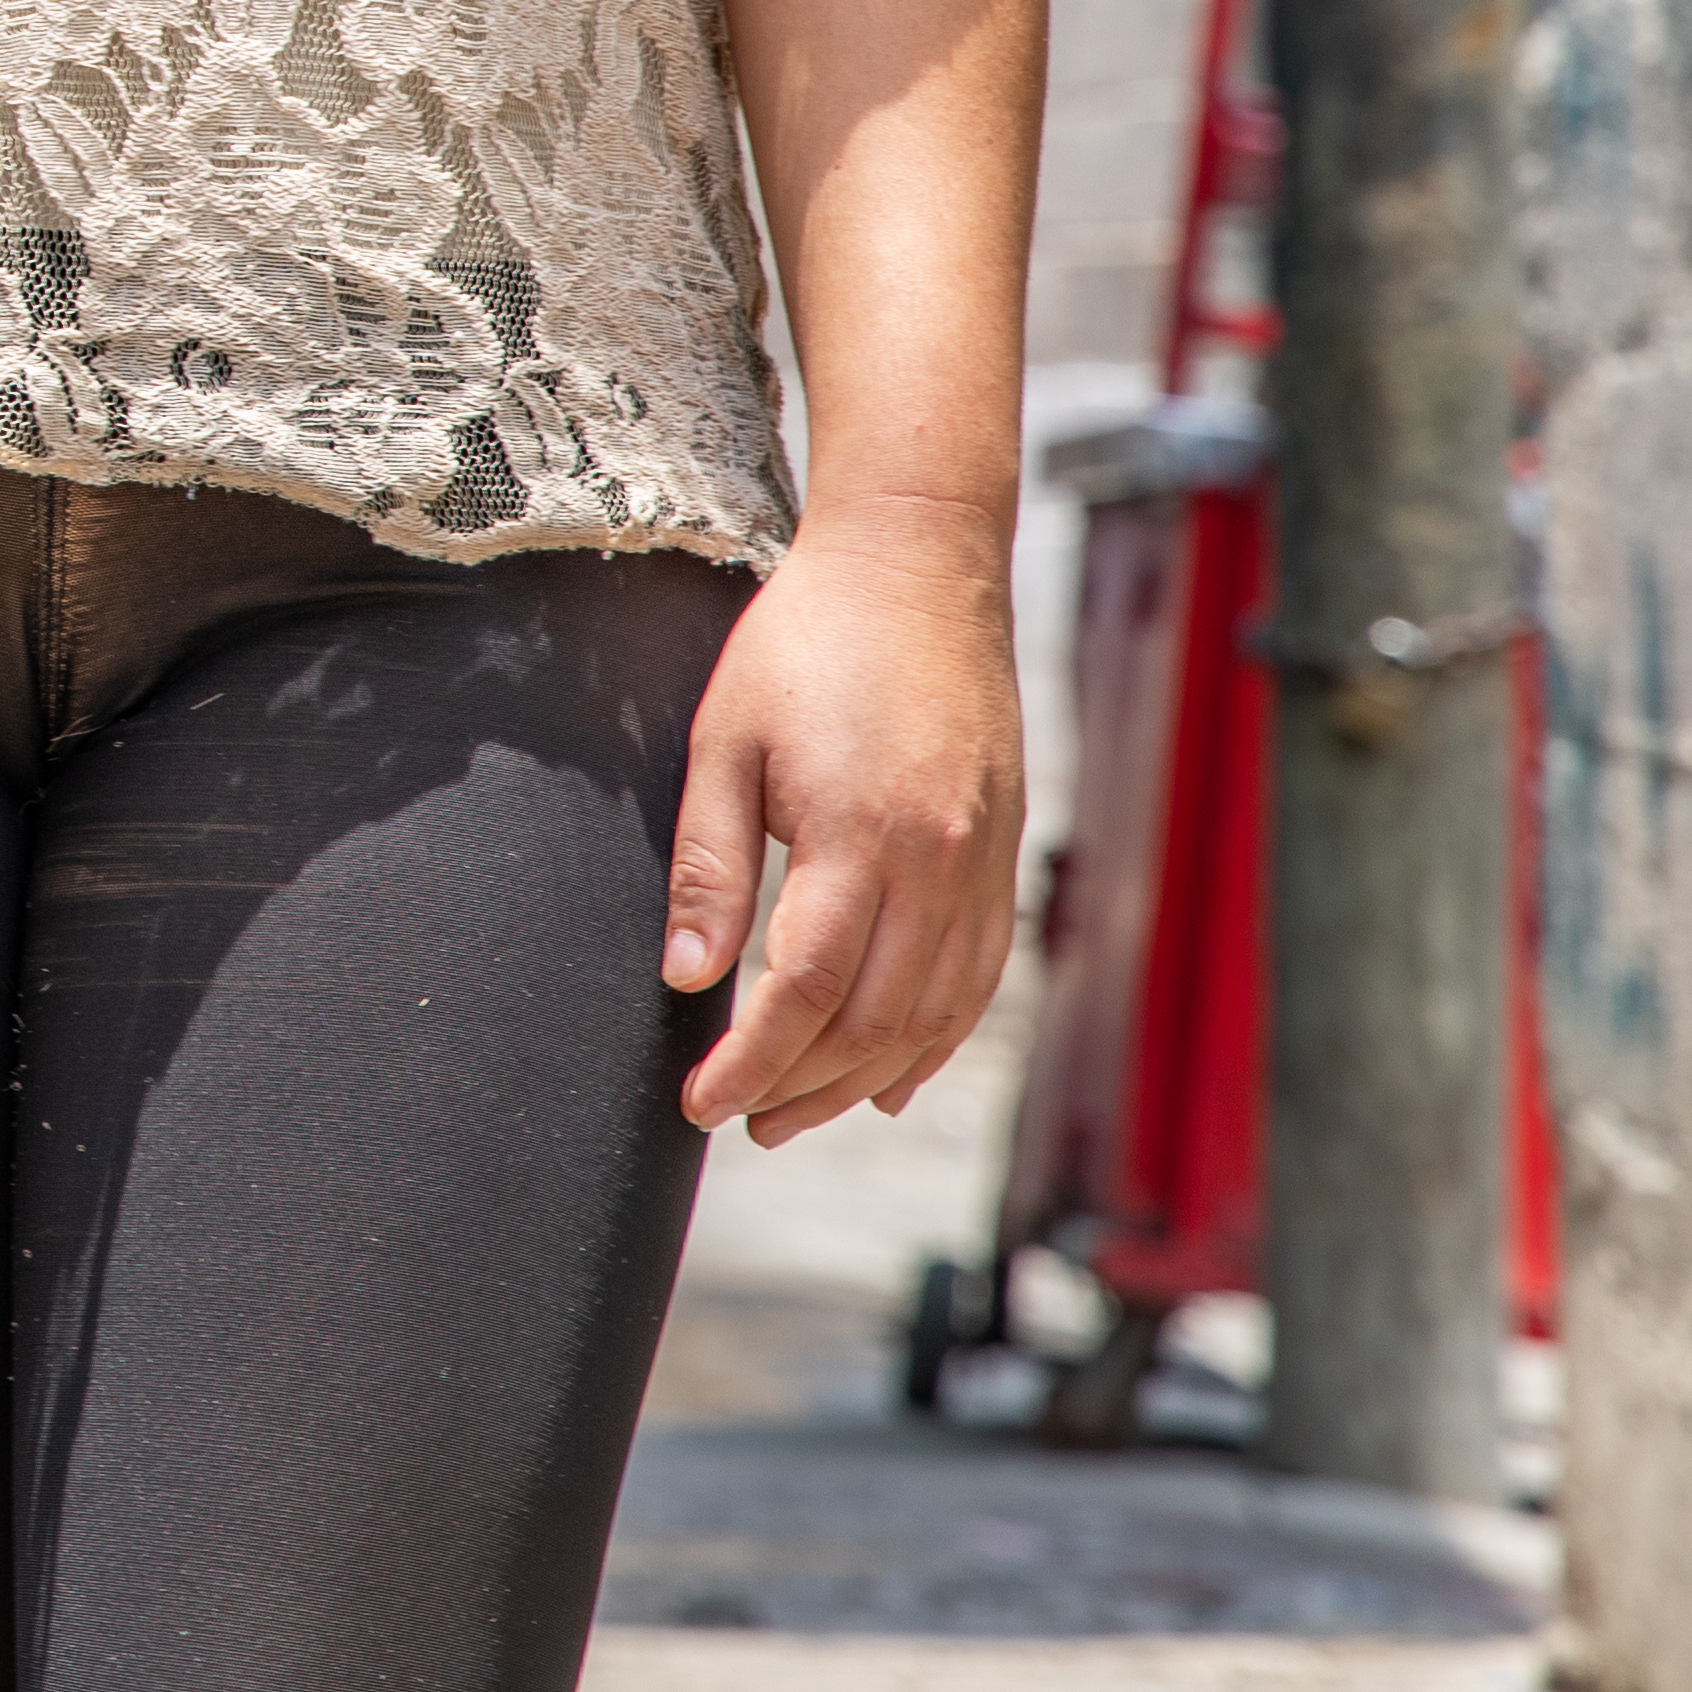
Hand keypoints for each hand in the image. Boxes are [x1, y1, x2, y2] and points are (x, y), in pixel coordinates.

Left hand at [666, 501, 1023, 1142]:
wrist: (918, 570)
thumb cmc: (803, 644)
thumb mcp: (724, 741)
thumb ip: (709, 865)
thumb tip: (688, 979)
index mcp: (860, 832)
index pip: (803, 990)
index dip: (753, 1061)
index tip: (703, 1105)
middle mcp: (938, 863)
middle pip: (873, 1020)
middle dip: (803, 1088)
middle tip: (740, 1121)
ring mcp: (983, 864)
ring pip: (932, 1014)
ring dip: (864, 1079)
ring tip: (798, 1112)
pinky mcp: (1003, 857)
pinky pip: (977, 979)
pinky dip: (935, 1039)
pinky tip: (893, 1077)